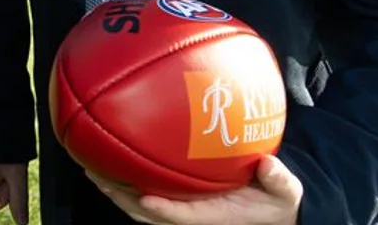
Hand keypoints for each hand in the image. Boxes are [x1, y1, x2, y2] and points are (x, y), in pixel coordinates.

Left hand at [87, 155, 301, 223]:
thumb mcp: (286, 191)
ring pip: (141, 207)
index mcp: (216, 216)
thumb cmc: (276, 199)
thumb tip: (268, 164)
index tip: (146, 197)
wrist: (274, 210)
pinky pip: (146, 195)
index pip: (185, 216)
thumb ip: (278, 180)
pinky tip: (109, 161)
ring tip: (91, 168)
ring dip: (116, 190)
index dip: (165, 210)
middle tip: (98, 175)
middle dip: (122, 197)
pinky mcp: (180, 200)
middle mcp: (194, 215)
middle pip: (150, 213)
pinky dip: (126, 182)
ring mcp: (183, 209)